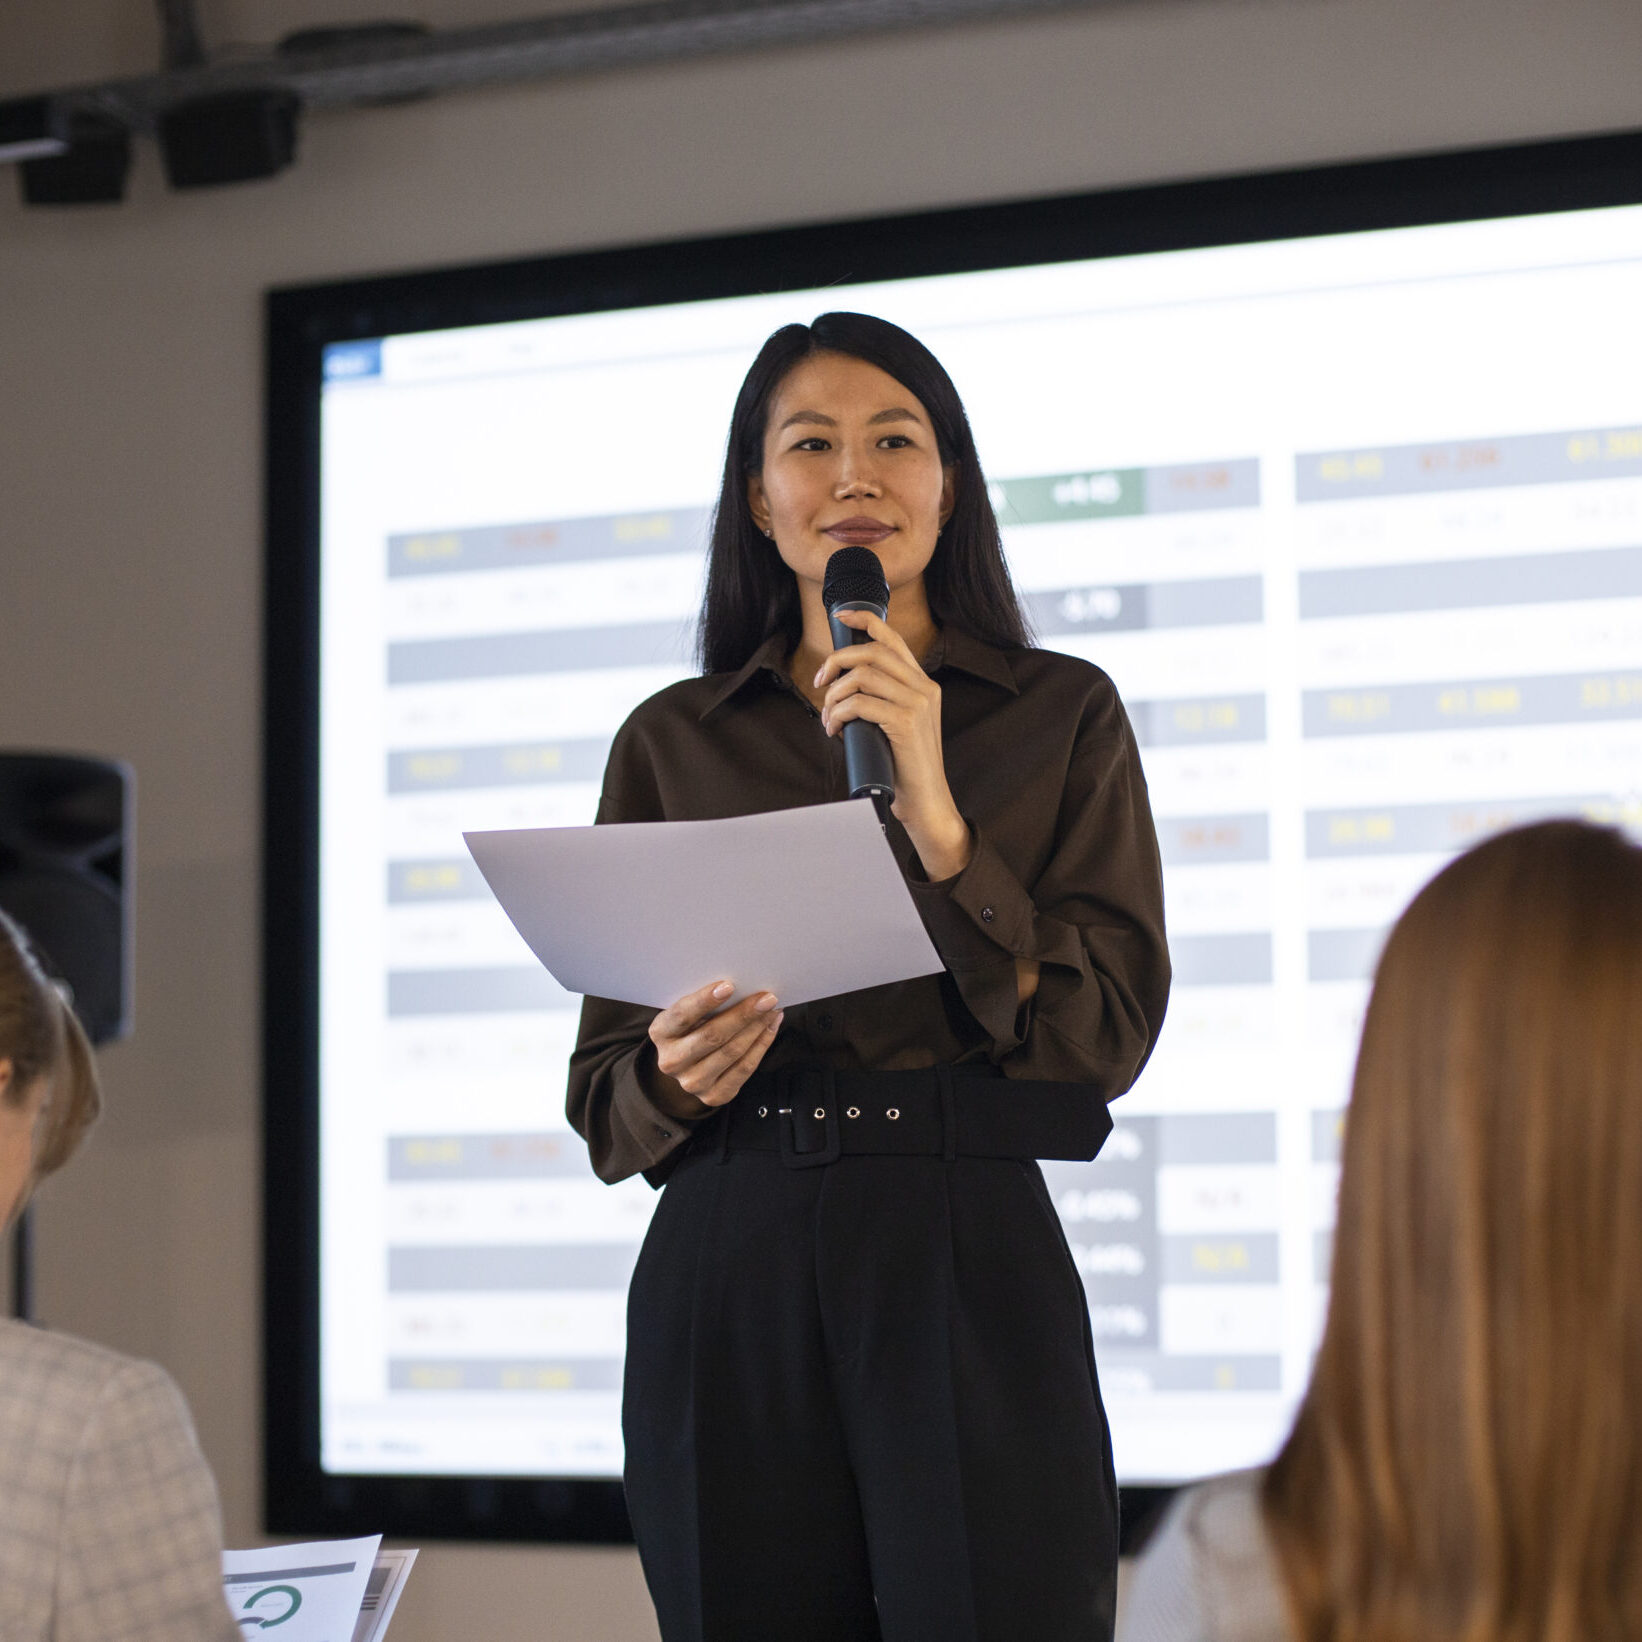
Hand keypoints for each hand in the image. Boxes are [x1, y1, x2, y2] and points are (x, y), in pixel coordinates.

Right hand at [647, 979, 783, 1117]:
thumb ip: (705, 1003)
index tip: (729, 986)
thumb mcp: (688, 1013)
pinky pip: (745, 1068)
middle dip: (743, 1014)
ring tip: (773, 1010)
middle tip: (767, 998)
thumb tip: (743, 985)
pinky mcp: (713, 1096)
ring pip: (732, 1052)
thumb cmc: (692, 1026)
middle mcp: (672, 1061)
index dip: (705, 1000)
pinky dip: (762, 1044)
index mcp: (660, 1033)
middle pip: (712, 1035)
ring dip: (757, 1028)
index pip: (682, 1015)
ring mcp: (691, 1082)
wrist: (687, 1065)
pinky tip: (770, 1026)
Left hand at [815, 610, 971, 879]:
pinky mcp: (905, 722)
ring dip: (834, 694)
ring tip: (828, 716)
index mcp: (924, 685)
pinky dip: (838, 713)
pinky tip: (834, 729)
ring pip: (863, 675)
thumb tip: (843, 686)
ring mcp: (918, 704)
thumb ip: (882, 702)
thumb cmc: (905, 769)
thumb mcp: (896, 727)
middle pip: (872, 652)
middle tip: (820, 683)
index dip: (865, 620)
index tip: (841, 617)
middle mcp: (925, 688)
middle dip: (837, 662)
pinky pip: (860, 703)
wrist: (927, 803)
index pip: (893, 639)